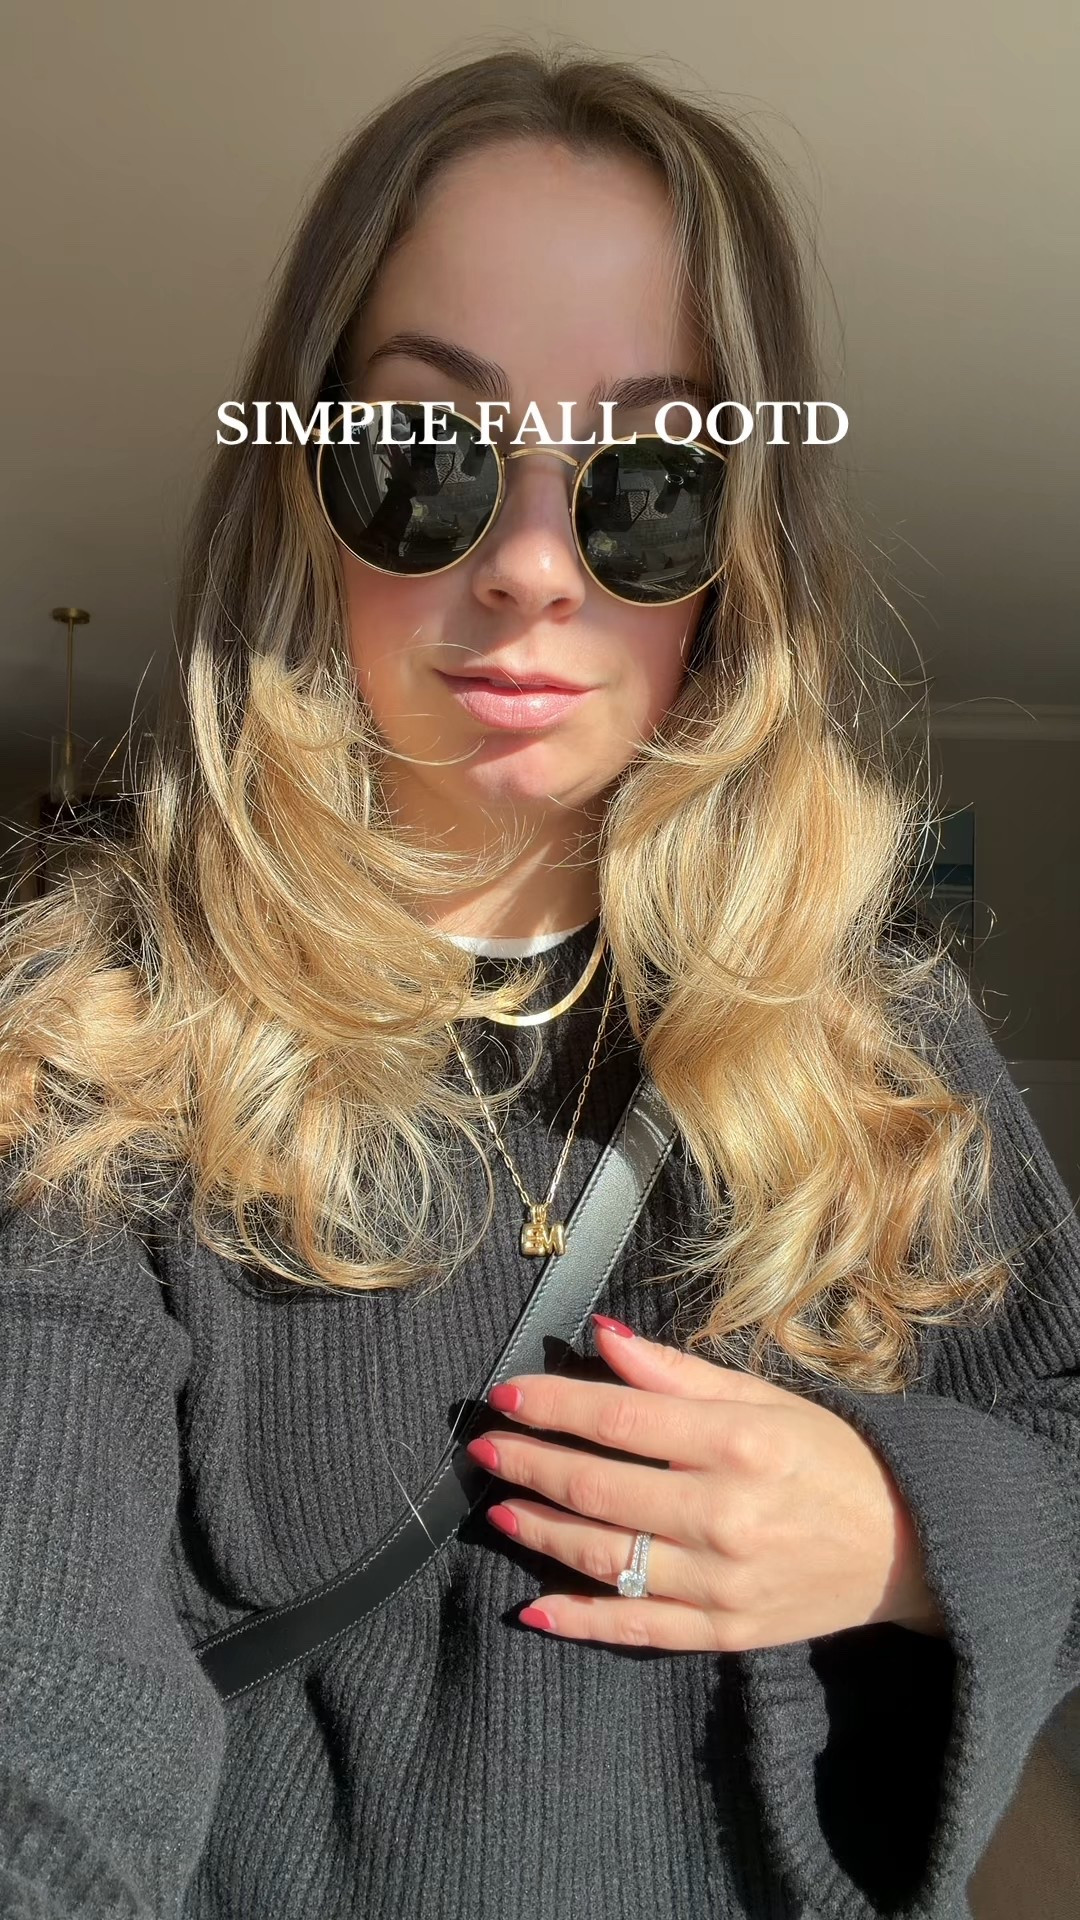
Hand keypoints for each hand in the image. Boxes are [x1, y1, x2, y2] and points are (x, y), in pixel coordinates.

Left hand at [465, 1316, 946, 1649]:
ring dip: (541, 1533)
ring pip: (605, 1557)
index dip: (552, 1406)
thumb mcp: (766, 1399)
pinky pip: (637, 1628)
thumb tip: (603, 1338)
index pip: (619, 1421)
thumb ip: (678, 1373)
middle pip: (599, 1489)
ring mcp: (721, 1582)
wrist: (908, 1546)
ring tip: (501, 1511)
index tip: (504, 1395)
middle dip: (529, 1464)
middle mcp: (725, 1515)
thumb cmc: (832, 1458)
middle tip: (483, 1449)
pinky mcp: (725, 1632)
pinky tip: (535, 1609)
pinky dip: (580, 1620)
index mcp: (738, 1444)